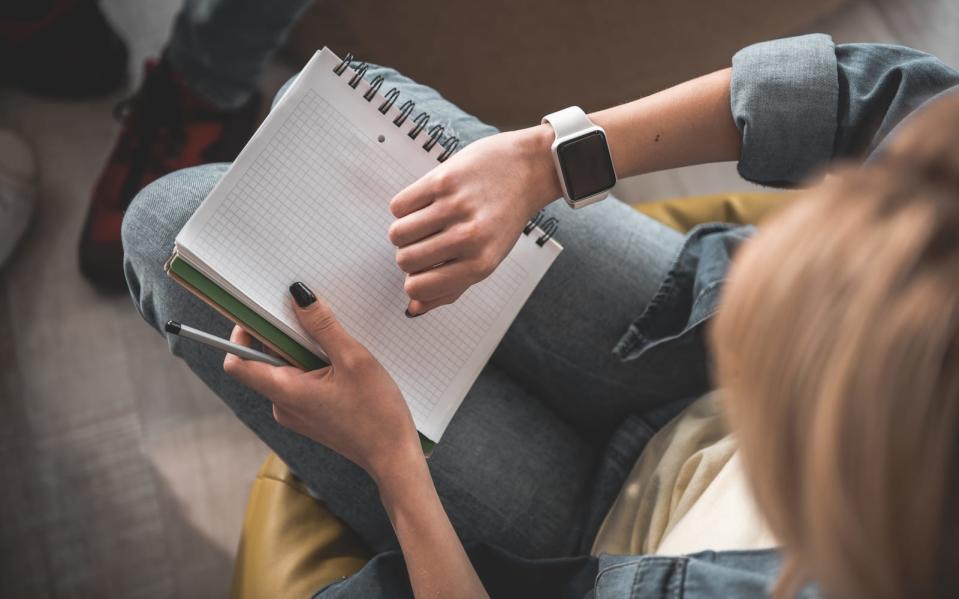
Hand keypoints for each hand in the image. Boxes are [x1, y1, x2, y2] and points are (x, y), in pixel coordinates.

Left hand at [222, 283, 420, 478]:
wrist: (393, 456)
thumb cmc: (377, 413)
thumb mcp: (354, 360)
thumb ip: (323, 326)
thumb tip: (298, 295)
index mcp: (285, 391)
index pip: (237, 362)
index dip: (241, 334)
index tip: (260, 313)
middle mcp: (282, 404)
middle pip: (264, 360)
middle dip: (283, 335)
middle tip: (311, 318)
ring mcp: (295, 412)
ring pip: (285, 369)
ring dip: (303, 349)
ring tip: (335, 344)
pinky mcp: (309, 414)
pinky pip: (300, 381)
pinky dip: (313, 365)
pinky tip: (340, 363)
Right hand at [388, 125, 559, 315]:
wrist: (526, 170)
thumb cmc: (502, 219)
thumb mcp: (486, 259)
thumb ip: (450, 287)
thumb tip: (413, 308)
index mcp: (480, 264)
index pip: (418, 287)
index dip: (413, 280)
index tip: (423, 269)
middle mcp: (468, 237)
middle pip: (405, 260)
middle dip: (408, 254)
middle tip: (425, 242)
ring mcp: (455, 207)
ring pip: (398, 233)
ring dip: (403, 232)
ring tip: (423, 223)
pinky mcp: (443, 180)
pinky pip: (399, 206)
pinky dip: (405, 207)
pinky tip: (425, 203)